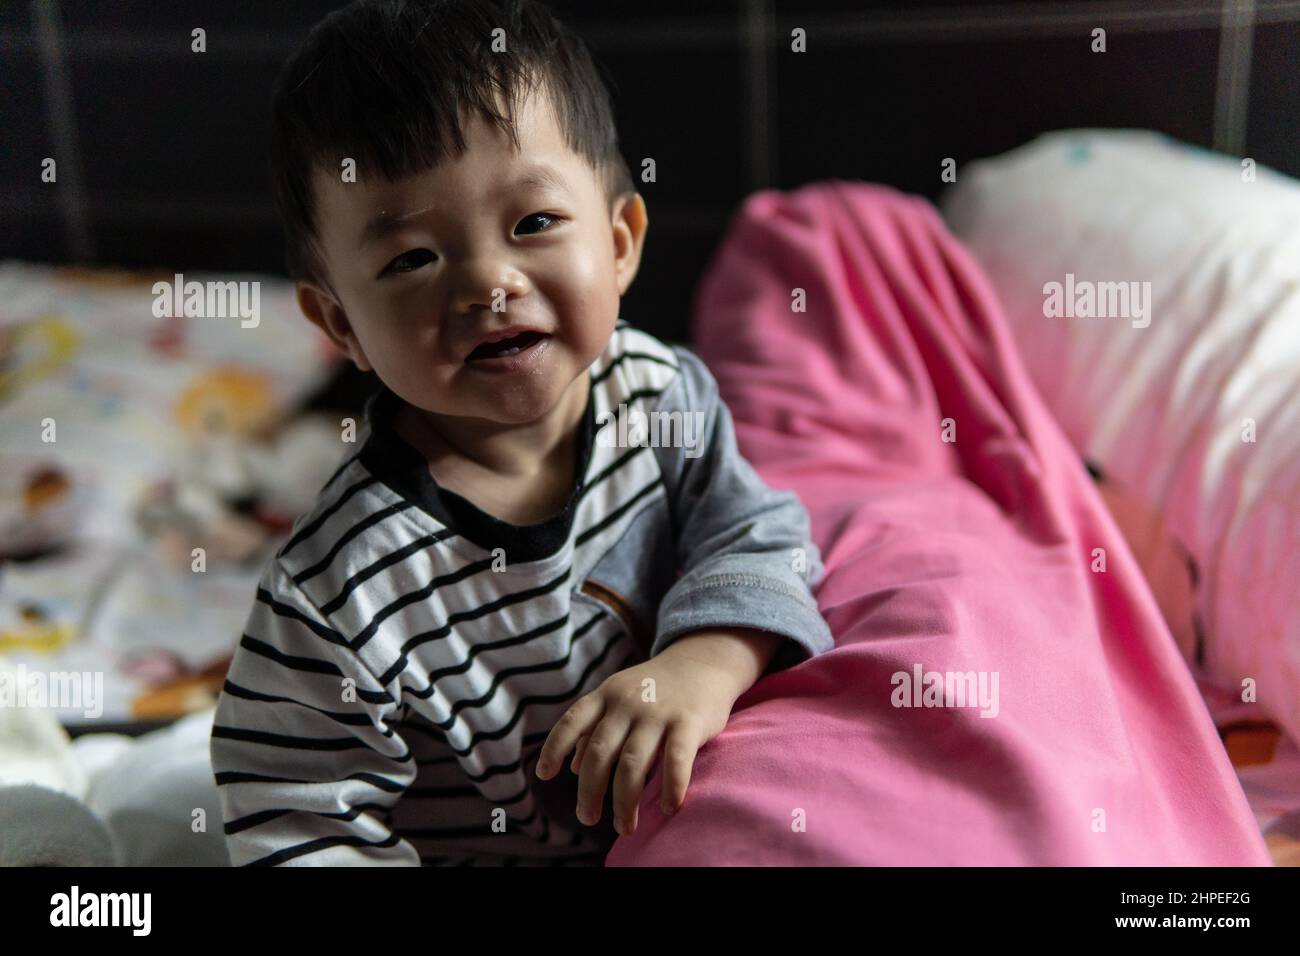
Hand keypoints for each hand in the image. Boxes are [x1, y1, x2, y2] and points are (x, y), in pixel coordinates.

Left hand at [534, 628, 781, 834]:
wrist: (703, 662)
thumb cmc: (654, 687)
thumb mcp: (618, 696)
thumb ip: (593, 727)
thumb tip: (571, 766)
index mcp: (606, 695)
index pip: (572, 721)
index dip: (554, 748)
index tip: (544, 775)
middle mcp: (627, 703)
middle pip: (599, 752)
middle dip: (590, 790)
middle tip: (587, 818)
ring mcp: (658, 712)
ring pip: (632, 763)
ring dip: (624, 801)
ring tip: (624, 827)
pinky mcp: (689, 721)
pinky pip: (676, 760)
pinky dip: (670, 788)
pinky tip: (668, 808)